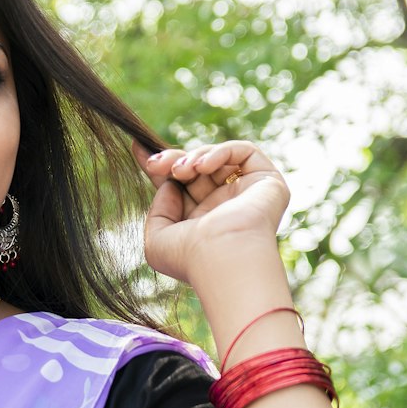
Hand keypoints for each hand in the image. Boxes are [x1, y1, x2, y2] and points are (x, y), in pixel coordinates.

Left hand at [134, 139, 290, 285]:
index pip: (182, 185)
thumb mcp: (157, 239)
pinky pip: (244, 152)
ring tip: (179, 171)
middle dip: (173, 160)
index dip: (162, 166)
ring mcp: (248, 194)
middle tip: (155, 163)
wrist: (223, 259)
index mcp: (203, 222)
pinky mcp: (268, 182)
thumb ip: (158, 211)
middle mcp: (226, 207)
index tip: (138, 148)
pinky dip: (219, 152)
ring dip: (193, 157)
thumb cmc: (189, 257)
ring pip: (218, 158)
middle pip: (197, 168)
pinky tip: (202, 167)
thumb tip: (169, 185)